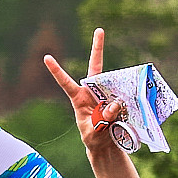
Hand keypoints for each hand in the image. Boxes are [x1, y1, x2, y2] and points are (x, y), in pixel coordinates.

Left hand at [42, 27, 127, 161]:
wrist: (107, 146)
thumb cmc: (94, 140)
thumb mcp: (93, 134)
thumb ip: (101, 121)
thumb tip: (115, 103)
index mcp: (79, 99)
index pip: (66, 83)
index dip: (56, 71)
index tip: (46, 57)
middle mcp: (93, 92)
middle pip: (96, 68)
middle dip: (97, 48)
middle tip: (99, 30)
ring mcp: (108, 93)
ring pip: (114, 82)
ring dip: (120, 89)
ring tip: (116, 116)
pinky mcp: (120, 98)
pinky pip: (127, 94)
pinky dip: (131, 99)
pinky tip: (130, 112)